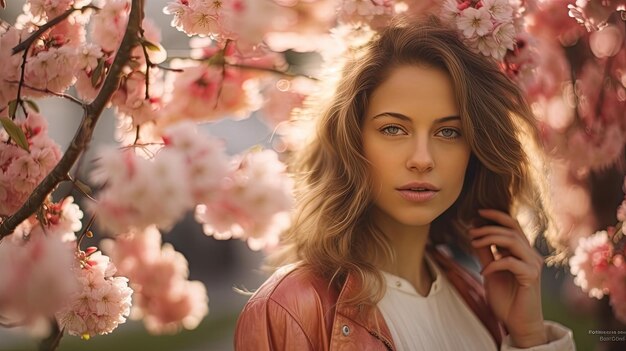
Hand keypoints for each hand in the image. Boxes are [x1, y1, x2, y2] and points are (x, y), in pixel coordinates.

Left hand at [468, 209, 547, 347]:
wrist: (518, 323)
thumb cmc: (506, 298)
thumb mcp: (490, 270)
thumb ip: (485, 253)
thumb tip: (474, 232)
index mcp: (522, 251)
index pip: (512, 225)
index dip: (497, 216)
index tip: (478, 212)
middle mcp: (531, 255)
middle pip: (511, 230)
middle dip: (488, 228)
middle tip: (470, 232)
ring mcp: (533, 265)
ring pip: (513, 241)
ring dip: (490, 239)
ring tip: (473, 243)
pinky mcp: (532, 276)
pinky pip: (511, 262)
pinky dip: (494, 264)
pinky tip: (483, 272)